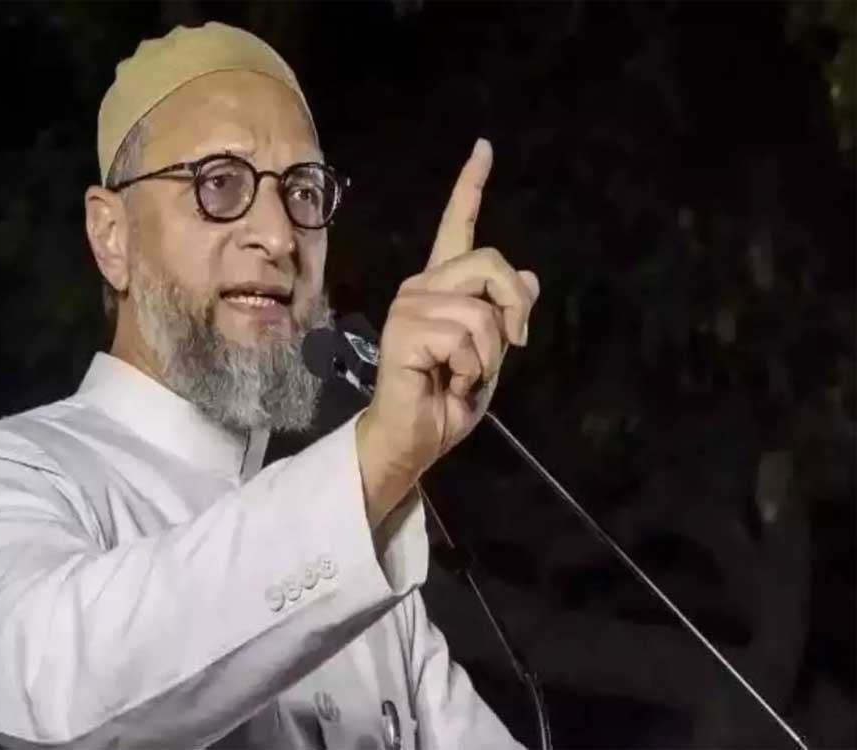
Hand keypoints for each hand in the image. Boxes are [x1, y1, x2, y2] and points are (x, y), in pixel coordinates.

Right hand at [357, 138, 539, 526]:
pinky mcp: (404, 329)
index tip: (483, 148)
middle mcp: (421, 286)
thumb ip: (505, 317)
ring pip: (481, 310)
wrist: (416, 438)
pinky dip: (470, 367)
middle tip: (511, 345)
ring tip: (462, 374)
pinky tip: (447, 380)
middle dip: (513, 308)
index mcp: (442, 286)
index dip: (470, 186)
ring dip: (488, 353)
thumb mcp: (491, 354)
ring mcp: (409, 306)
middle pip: (489, 262)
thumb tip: (530, 278)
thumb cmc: (448, 398)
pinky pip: (464, 335)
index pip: (458, 226)